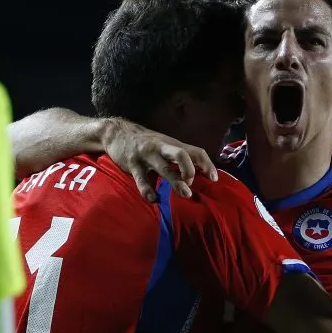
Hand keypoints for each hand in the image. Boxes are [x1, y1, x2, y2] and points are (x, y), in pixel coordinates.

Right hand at [101, 118, 217, 201]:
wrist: (117, 133)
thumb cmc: (147, 144)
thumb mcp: (166, 146)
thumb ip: (181, 157)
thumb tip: (200, 173)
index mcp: (173, 145)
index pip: (196, 151)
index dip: (207, 164)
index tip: (214, 179)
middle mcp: (162, 148)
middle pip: (182, 154)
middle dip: (191, 169)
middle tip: (192, 183)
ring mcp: (147, 155)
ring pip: (164, 168)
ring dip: (176, 181)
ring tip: (186, 194)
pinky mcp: (133, 163)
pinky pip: (141, 178)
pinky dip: (148, 190)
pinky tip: (153, 199)